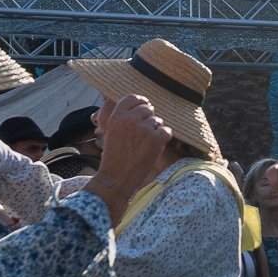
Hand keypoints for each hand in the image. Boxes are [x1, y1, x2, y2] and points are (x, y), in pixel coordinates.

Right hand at [82, 94, 170, 214]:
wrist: (116, 178)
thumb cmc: (114, 157)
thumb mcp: (110, 131)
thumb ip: (122, 117)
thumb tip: (139, 105)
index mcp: (117, 116)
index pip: (133, 98)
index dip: (141, 102)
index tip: (144, 107)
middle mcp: (130, 119)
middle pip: (148, 109)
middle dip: (148, 120)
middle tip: (143, 136)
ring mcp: (144, 128)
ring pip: (158, 121)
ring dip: (155, 131)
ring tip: (144, 146)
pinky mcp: (156, 139)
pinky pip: (167, 131)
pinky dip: (163, 139)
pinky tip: (154, 148)